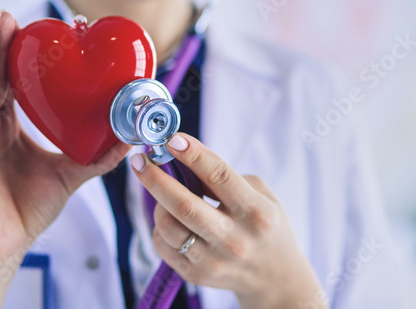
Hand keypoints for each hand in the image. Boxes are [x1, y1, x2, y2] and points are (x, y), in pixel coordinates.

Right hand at [0, 12, 129, 307]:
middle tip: (9, 17)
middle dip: (1, 48)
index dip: (21, 60)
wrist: (9, 244)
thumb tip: (130, 140)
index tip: (34, 33)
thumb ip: (98, 157)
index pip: (15, 87)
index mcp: (11, 130)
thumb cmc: (31, 209)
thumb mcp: (70, 174)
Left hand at [131, 134, 326, 308]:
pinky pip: (164, 246)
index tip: (171, 139)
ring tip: (162, 193)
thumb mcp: (261, 195)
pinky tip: (170, 218)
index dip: (193, 155)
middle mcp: (236, 239)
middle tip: (139, 159)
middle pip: (184, 205)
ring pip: (168, 227)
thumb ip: (226, 178)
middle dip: (155, 178)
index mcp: (256, 212)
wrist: (275, 277)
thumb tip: (182, 162)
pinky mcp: (198, 276)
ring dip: (158, 203)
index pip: (219, 176)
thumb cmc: (266, 226)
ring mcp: (215, 261)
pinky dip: (160, 227)